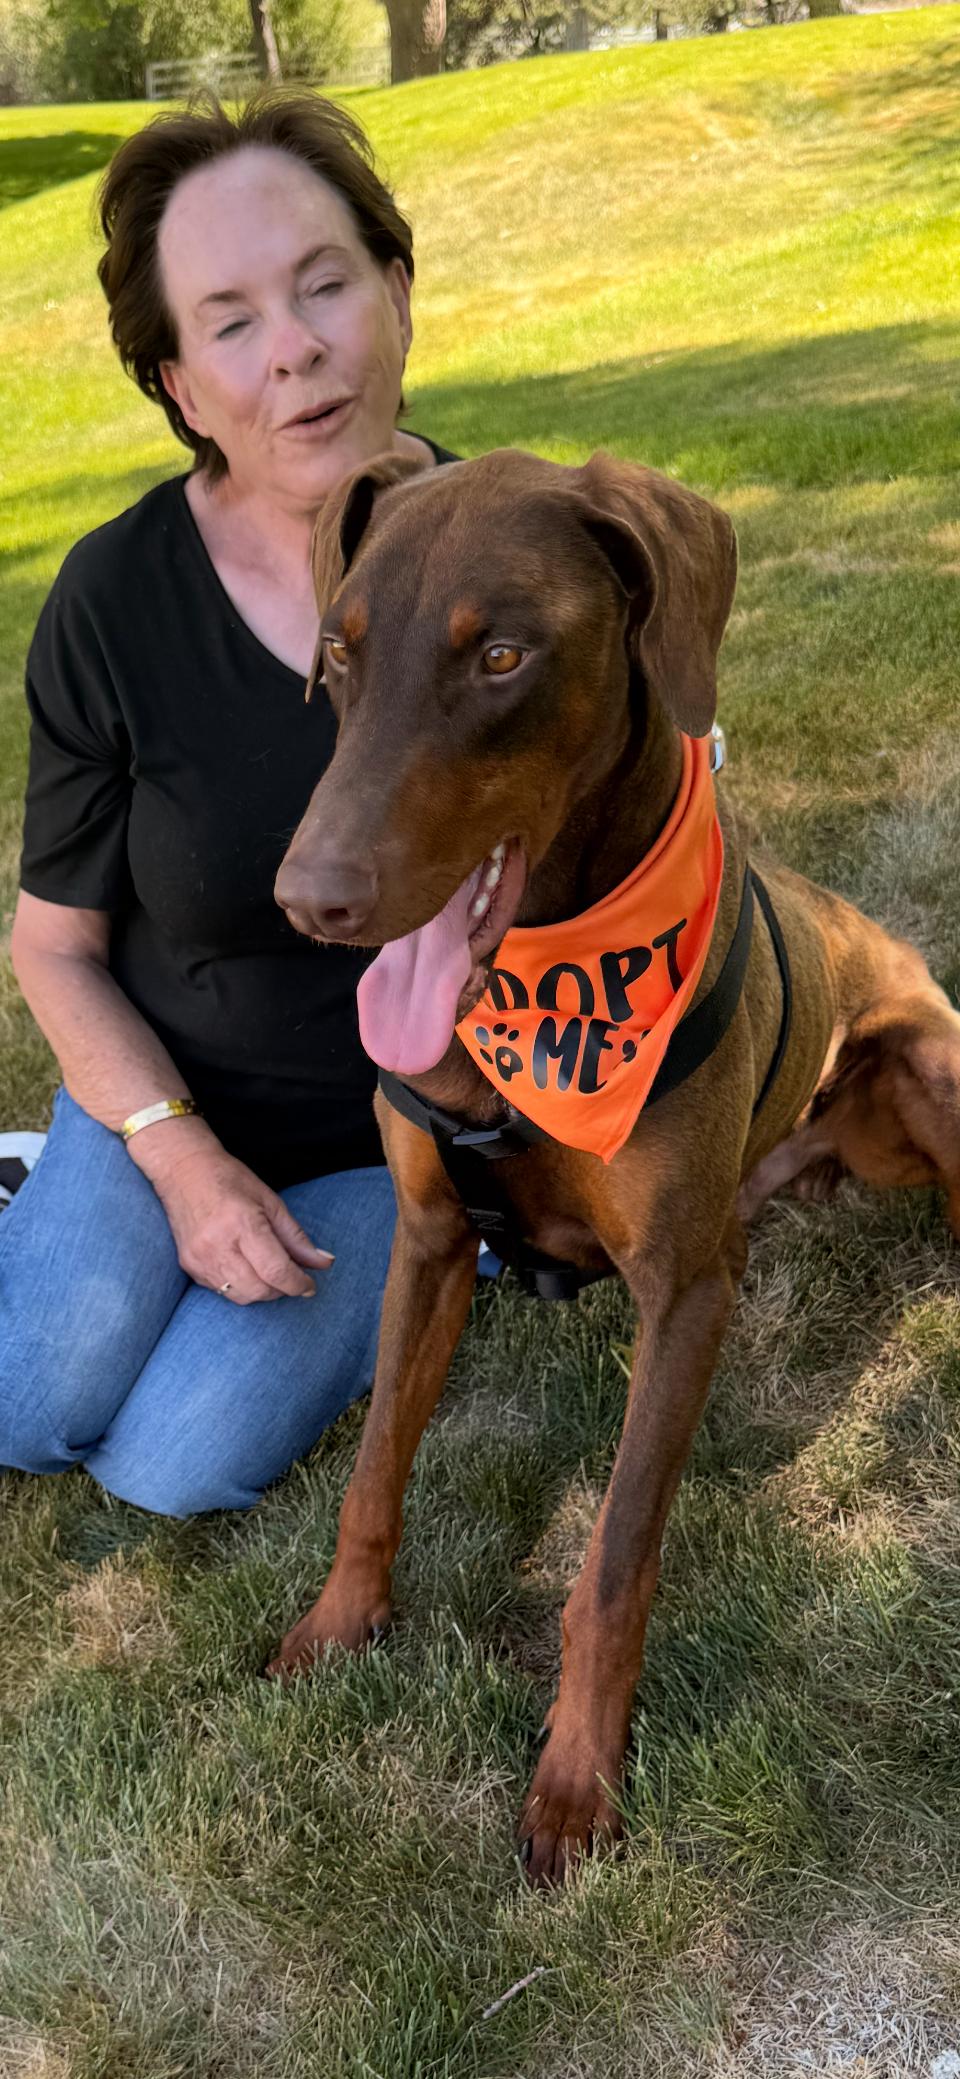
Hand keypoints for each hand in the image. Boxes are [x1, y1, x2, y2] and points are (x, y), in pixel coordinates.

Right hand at [136, 1128, 332, 1302]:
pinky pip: (221, 1291)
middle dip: (281, 1290)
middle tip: (289, 1276)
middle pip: (259, 1290)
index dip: (298, 1283)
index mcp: (242, 1223)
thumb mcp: (270, 1202)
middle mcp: (218, 1245)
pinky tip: (244, 1267)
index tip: (309, 1286)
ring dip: (261, 1291)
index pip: (276, 1270)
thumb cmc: (230, 1180)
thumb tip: (324, 1263)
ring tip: (267, 1271)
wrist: (183, 1170)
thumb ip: (297, 1237)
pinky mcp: (188, 1266)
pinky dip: (240, 1286)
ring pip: (240, 1296)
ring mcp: (199, 1258)